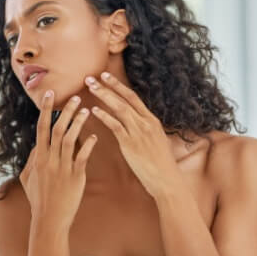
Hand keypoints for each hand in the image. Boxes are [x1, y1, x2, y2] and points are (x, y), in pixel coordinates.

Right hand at [19, 90, 98, 230]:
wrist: (49, 220)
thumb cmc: (38, 200)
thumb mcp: (27, 179)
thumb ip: (31, 160)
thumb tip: (36, 146)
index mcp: (38, 158)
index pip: (41, 128)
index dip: (46, 110)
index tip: (50, 95)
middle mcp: (49, 160)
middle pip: (57, 129)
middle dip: (66, 111)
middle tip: (76, 97)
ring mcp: (62, 168)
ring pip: (70, 140)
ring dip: (78, 123)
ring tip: (87, 110)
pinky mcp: (75, 177)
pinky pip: (83, 157)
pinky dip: (89, 145)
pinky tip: (95, 136)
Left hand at [84, 72, 182, 198]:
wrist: (167, 180)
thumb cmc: (160, 163)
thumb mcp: (155, 140)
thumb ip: (144, 129)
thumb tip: (134, 122)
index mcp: (152, 120)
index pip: (133, 97)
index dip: (118, 85)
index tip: (105, 76)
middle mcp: (146, 123)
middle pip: (124, 99)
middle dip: (107, 86)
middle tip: (91, 77)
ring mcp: (139, 132)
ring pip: (119, 108)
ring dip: (104, 96)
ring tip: (90, 88)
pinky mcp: (131, 144)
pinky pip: (116, 126)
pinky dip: (105, 116)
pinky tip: (94, 110)